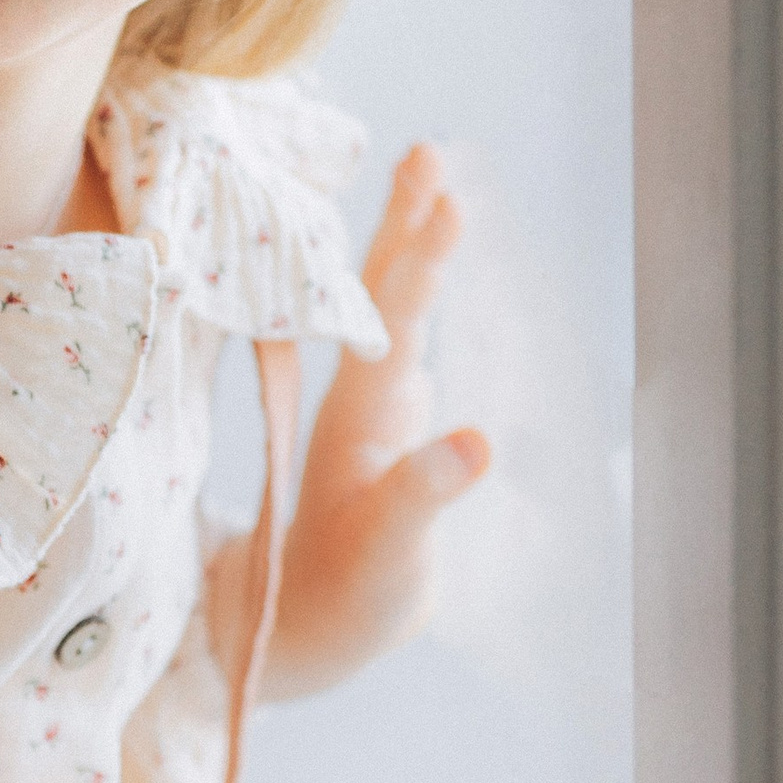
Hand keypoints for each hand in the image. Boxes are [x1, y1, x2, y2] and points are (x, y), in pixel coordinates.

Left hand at [260, 141, 490, 696]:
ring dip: (410, 244)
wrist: (304, 631)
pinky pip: (402, 338)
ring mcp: (376, 409)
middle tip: (430, 151)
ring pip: (392, 309)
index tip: (444, 194)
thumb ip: (426, 496)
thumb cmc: (348, 596)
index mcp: (364, 416)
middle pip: (387, 293)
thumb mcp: (391, 555)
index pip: (395, 317)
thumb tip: (479, 441)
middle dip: (410, 222)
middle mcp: (366, 399)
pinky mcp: (388, 426)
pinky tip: (430, 260)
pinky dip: (416, 292)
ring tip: (432, 178)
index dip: (421, 258)